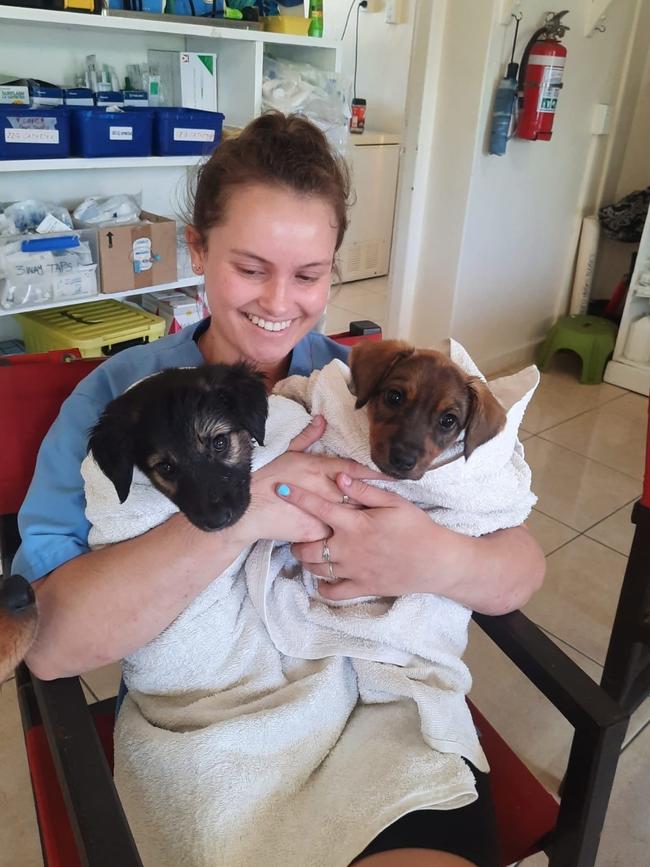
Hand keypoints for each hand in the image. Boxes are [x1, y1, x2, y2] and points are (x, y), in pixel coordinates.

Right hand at [236, 417, 383, 547]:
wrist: (244, 510)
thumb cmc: (263, 477)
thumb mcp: (285, 452)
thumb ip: (307, 437)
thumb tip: (322, 420)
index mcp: (317, 467)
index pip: (354, 470)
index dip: (375, 473)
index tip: (393, 476)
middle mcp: (322, 488)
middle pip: (357, 495)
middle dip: (373, 500)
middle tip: (390, 504)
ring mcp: (319, 511)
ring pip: (349, 516)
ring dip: (362, 519)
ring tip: (380, 523)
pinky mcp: (314, 532)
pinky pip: (335, 534)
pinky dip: (343, 536)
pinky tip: (356, 539)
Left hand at [281, 474, 459, 600]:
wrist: (436, 562)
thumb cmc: (417, 527)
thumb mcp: (394, 502)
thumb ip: (365, 490)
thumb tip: (339, 477)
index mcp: (355, 524)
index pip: (317, 507)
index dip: (296, 496)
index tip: (280, 488)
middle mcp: (348, 548)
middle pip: (307, 547)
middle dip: (296, 540)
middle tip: (297, 534)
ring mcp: (353, 571)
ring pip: (316, 569)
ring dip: (307, 561)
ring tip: (308, 553)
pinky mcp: (361, 588)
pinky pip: (333, 592)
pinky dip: (323, 586)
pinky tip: (324, 578)